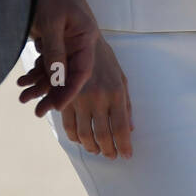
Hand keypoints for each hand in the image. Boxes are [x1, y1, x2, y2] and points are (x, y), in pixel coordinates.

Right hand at [22, 35, 132, 159]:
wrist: (78, 39)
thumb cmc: (104, 60)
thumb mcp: (121, 78)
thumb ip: (126, 104)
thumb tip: (131, 128)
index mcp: (115, 92)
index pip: (120, 128)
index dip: (124, 146)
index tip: (126, 155)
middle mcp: (98, 98)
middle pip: (102, 136)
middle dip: (108, 150)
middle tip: (111, 155)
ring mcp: (80, 99)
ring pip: (84, 135)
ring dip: (91, 147)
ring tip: (98, 150)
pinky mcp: (64, 98)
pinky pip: (68, 126)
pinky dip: (75, 137)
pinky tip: (81, 139)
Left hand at [24, 0, 98, 113]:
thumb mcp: (51, 24)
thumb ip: (55, 51)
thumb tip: (56, 80)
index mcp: (85, 37)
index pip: (82, 70)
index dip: (70, 90)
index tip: (57, 106)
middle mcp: (78, 44)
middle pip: (68, 76)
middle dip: (53, 93)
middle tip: (38, 111)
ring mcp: (65, 45)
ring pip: (55, 73)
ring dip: (40, 86)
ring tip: (23, 98)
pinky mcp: (53, 44)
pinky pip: (46, 64)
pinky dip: (35, 74)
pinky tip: (22, 83)